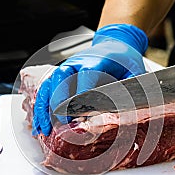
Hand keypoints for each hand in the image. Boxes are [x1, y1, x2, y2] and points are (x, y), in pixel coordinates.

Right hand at [32, 24, 147, 135]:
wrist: (114, 45)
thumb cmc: (123, 59)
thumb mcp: (134, 71)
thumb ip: (131, 88)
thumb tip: (128, 110)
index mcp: (95, 61)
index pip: (85, 76)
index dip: (81, 95)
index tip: (79, 114)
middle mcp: (76, 64)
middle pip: (61, 81)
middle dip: (60, 104)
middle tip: (63, 124)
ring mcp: (65, 70)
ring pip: (48, 87)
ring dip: (44, 109)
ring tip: (44, 129)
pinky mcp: (60, 78)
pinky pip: (45, 92)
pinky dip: (41, 108)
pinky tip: (40, 124)